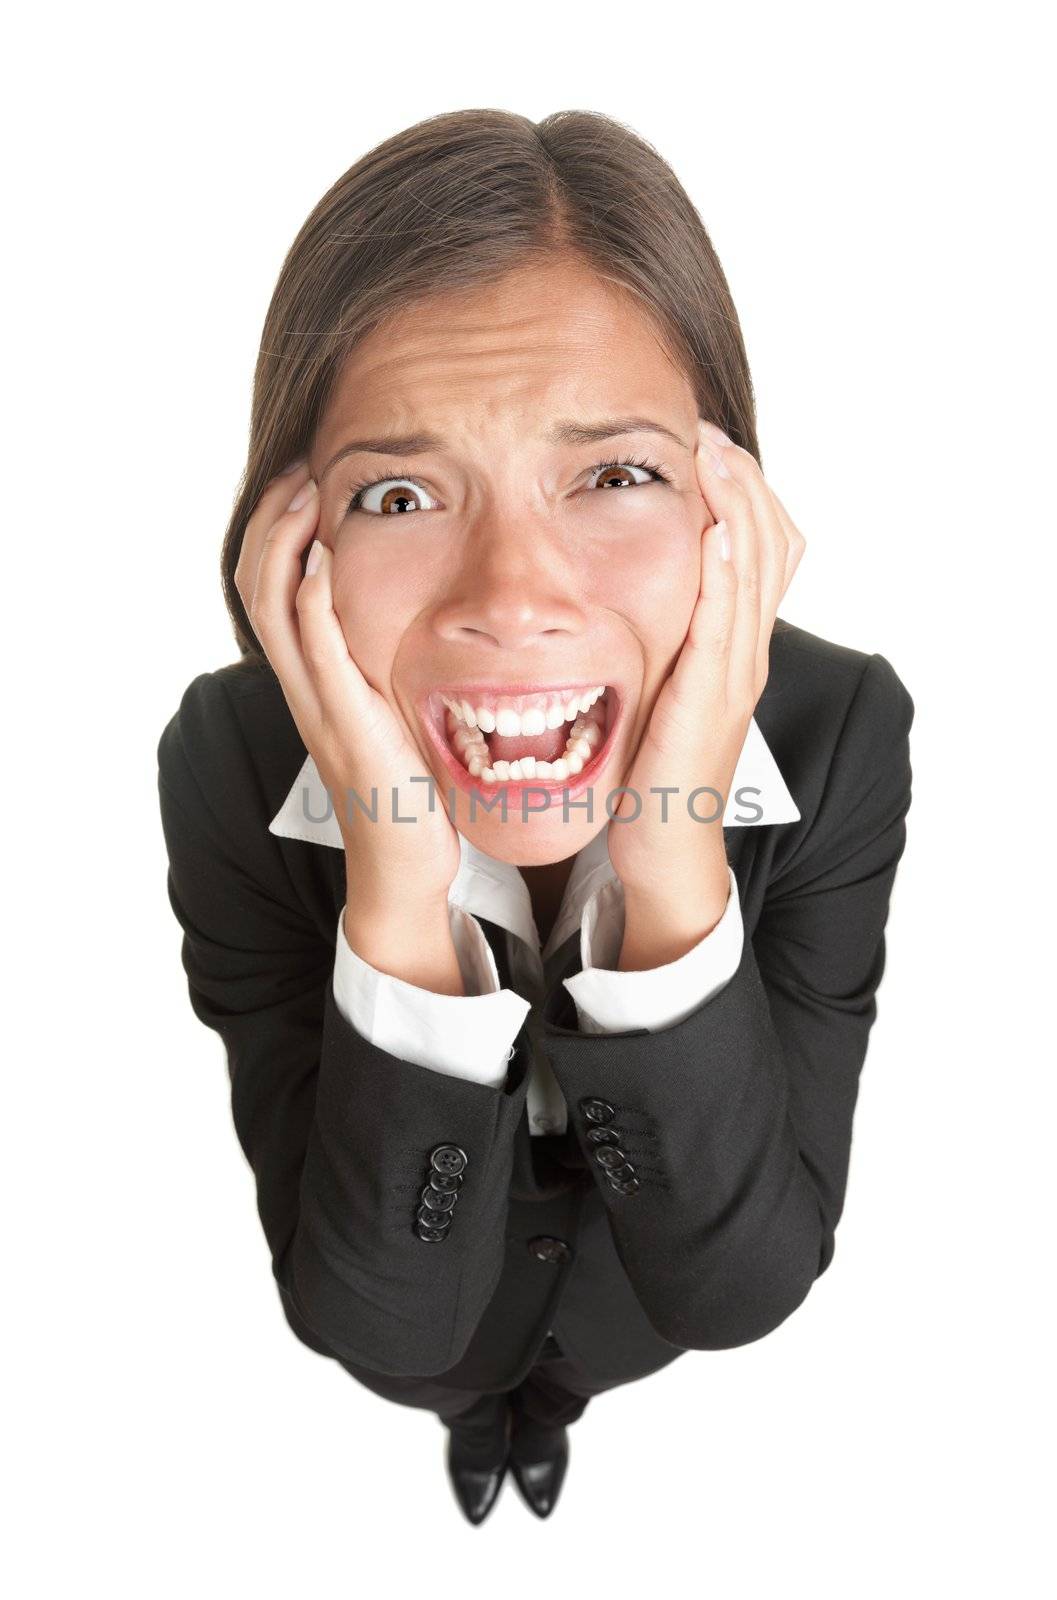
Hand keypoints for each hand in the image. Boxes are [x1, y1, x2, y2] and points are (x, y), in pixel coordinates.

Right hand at [234, 462, 462, 916]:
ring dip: (285, 543)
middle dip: (271, 520)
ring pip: (274, 607)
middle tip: (297, 470)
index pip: (270, 588)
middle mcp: (304, 687)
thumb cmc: (408, 795)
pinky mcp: (344, 724)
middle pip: (256, 585)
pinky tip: (325, 559)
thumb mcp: (391, 716)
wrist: (405, 867)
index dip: (276, 531)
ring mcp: (318, 705)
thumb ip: (385, 672)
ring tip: (303, 493)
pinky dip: (312, 601)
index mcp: (312, 681)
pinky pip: (316, 652)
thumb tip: (408, 628)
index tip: (301, 482)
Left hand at [606, 419, 805, 964]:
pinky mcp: (713, 701)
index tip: (705, 439)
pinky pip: (728, 626)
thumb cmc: (650, 768)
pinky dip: (728, 576)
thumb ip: (653, 636)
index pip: (759, 544)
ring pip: (755, 572)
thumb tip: (615, 589)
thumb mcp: (656, 685)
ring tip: (718, 454)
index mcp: (732, 642)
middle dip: (741, 480)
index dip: (740, 489)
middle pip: (769, 543)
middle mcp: (744, 650)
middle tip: (710, 430)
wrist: (661, 843)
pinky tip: (717, 535)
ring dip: (738, 507)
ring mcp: (735, 675)